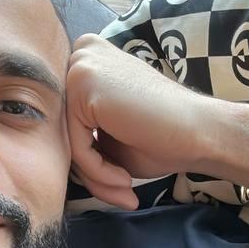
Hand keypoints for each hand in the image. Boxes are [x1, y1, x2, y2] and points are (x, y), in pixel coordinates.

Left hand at [66, 34, 217, 209]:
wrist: (202, 134)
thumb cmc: (163, 138)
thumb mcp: (109, 139)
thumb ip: (79, 139)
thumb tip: (46, 163)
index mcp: (88, 62)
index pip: (66, 122)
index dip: (89, 160)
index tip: (116, 184)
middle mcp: (81, 54)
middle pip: (62, 129)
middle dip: (91, 171)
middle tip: (121, 193)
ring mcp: (80, 65)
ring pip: (66, 140)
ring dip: (95, 176)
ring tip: (125, 188)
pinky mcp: (83, 83)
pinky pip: (75, 145)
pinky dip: (98, 170)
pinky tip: (125, 178)